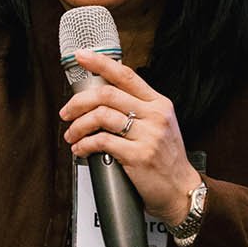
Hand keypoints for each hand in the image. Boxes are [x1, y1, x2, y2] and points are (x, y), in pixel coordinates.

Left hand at [59, 51, 200, 228]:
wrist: (181, 190)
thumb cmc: (167, 160)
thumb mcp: (160, 126)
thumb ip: (139, 110)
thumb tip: (103, 99)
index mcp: (159, 104)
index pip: (126, 75)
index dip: (100, 62)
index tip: (82, 56)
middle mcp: (155, 115)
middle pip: (107, 94)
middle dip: (79, 102)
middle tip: (67, 112)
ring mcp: (148, 135)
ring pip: (101, 116)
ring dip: (78, 126)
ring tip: (72, 135)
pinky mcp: (138, 155)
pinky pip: (102, 142)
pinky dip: (84, 144)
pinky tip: (81, 149)